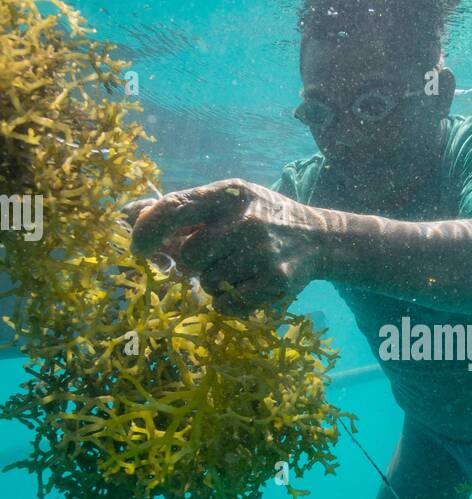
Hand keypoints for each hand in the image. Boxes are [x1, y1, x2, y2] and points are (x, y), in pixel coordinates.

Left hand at [130, 178, 321, 315]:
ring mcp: (263, 251)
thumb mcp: (225, 201)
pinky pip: (228, 305)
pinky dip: (229, 303)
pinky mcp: (276, 281)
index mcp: (229, 193)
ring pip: (209, 284)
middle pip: (191, 256)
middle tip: (212, 258)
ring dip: (214, 283)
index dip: (148, 231)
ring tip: (237, 268)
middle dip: (194, 263)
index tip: (139, 250)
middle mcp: (247, 219)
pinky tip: (246, 286)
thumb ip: (180, 208)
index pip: (176, 207)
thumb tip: (126, 215)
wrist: (317, 238)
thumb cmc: (257, 217)